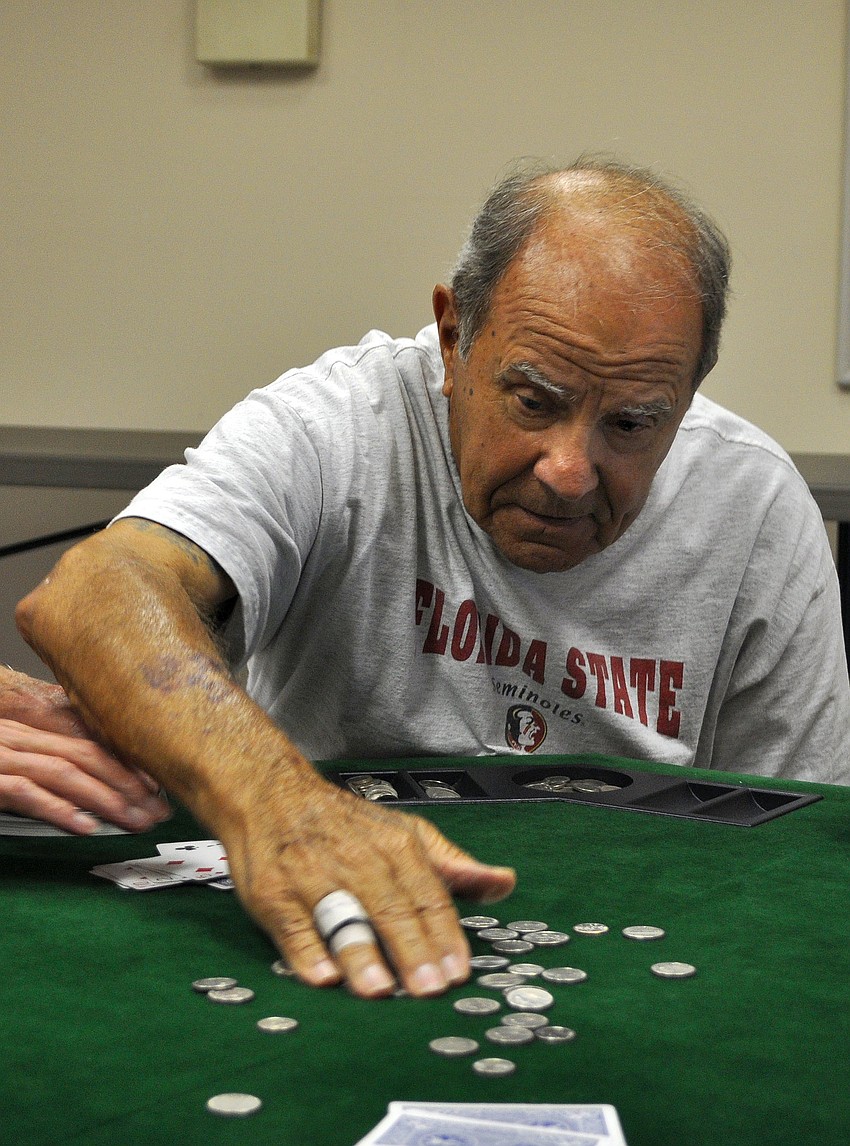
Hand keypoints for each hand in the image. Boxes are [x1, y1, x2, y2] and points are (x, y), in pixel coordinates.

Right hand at [0, 667, 170, 833]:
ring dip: (104, 798)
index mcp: (23, 734)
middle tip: (157, 811)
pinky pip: (24, 792)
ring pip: (62, 772)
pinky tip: (84, 826)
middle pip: (84, 756)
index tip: (155, 788)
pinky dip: (57, 808)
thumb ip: (39, 778)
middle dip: (127, 784)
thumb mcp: (6, 769)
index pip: (86, 745)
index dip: (124, 766)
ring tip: (133, 820)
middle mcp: (14, 738)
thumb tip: (84, 804)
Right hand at [218, 773, 515, 999]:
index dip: (443, 936)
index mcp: (394, 845)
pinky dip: (307, 952)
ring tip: (379, 987)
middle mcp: (355, 858)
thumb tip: (502, 883)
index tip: (457, 971)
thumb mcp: (404, 833)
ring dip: (361, 952)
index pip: (427, 896)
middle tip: (428, 988)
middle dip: (411, 950)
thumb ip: (452, 865)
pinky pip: (292, 927)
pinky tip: (324, 975)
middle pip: (390, 908)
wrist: (272, 793)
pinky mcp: (272, 893)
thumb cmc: (343, 824)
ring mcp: (311, 876)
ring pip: (342, 917)